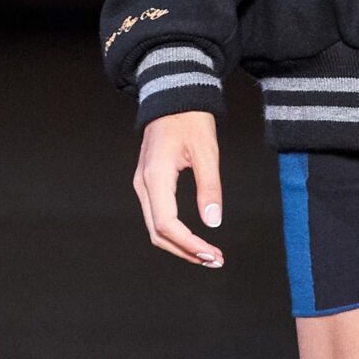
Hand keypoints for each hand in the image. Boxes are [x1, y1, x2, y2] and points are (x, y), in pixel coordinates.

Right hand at [134, 109, 224, 266]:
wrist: (174, 98)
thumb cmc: (190, 120)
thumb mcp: (207, 152)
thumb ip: (209, 188)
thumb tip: (213, 221)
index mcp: (155, 177)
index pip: (166, 224)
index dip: (188, 244)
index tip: (211, 253)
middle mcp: (143, 185)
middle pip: (158, 233)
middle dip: (186, 251)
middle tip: (214, 260)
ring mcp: (143, 185)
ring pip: (156, 228)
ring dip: (181, 245)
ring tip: (208, 254)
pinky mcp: (149, 183)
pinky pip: (157, 217)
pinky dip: (175, 233)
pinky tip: (194, 238)